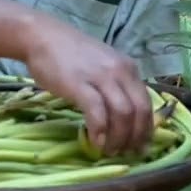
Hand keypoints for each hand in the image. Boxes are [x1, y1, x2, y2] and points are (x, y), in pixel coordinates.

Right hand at [21, 16, 153, 156]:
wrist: (43, 36)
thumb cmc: (71, 54)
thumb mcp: (103, 66)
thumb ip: (116, 86)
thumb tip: (125, 118)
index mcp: (128, 68)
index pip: (147, 103)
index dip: (147, 129)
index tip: (141, 147)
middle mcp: (120, 71)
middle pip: (138, 111)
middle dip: (135, 137)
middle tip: (126, 153)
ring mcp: (100, 76)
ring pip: (122, 113)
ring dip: (118, 138)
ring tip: (109, 151)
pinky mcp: (79, 84)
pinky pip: (97, 112)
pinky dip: (99, 130)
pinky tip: (95, 142)